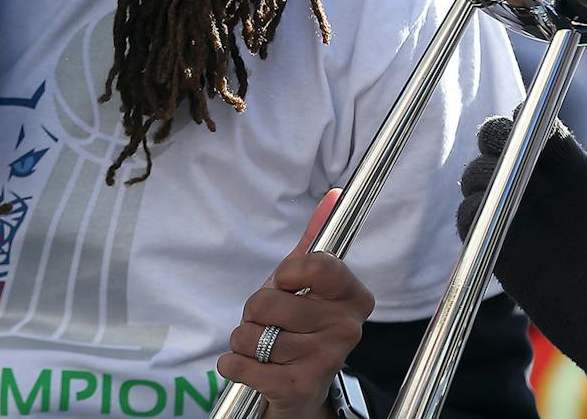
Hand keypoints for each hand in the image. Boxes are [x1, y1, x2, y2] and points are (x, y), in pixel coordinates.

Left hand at [217, 190, 375, 418]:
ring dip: (243, 339)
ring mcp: (325, 361)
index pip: (317, 264)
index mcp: (354, 297)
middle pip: (270, 301)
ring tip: (262, 346)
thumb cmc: (298, 327)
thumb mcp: (304, 282)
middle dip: (254, 311)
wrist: (299, 391)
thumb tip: (334, 194)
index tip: (285, 284)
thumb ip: (314, 240)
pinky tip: (247, 366)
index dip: (287, 273)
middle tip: (269, 323)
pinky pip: (240, 364)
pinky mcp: (298, 389)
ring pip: (252, 333)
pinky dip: (232, 364)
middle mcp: (348, 330)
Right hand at [457, 117, 586, 411]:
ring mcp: (520, 221)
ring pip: (479, 179)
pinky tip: (486, 213)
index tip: (526, 116)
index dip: (528, 116)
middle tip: (497, 142)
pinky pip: (470, 223)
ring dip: (478, 172)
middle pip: (501, 146)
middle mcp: (544, 190)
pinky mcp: (502, 254)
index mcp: (579, 171)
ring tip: (494, 182)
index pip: (541, 128)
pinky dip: (470, 212)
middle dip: (493, 136)